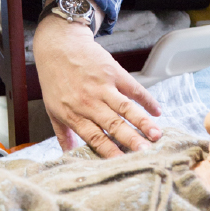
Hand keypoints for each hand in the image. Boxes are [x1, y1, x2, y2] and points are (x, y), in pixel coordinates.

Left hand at [33, 15, 161, 157]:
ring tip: (157, 134)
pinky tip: (157, 110)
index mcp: (73, 114)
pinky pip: (132, 87)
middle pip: (112, 124)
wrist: (58, 46)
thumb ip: (63, 134)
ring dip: (142, 121)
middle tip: (146, 153)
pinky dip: (146, 99)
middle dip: (131, 139)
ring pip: (125, 107)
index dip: (109, 151)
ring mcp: (101, 86)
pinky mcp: (112, 71)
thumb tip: (70, 158)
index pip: (94, 137)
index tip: (123, 164)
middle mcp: (88, 102)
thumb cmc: (54, 79)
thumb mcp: (52, 109)